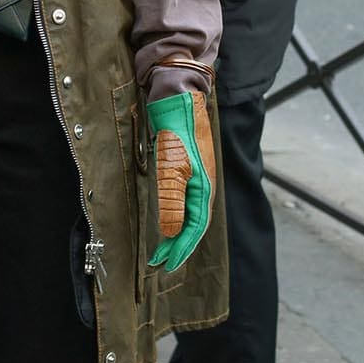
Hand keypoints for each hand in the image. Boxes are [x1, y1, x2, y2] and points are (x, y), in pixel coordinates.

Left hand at [146, 91, 215, 271]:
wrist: (177, 97)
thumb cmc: (175, 131)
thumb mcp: (172, 168)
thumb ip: (173, 202)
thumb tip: (174, 234)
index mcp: (203, 189)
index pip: (193, 229)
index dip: (180, 249)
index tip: (165, 265)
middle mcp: (204, 186)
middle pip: (194, 225)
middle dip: (178, 246)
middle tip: (160, 263)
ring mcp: (197, 176)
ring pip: (190, 214)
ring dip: (177, 233)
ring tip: (163, 249)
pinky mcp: (188, 167)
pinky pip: (186, 201)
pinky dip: (177, 216)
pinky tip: (169, 220)